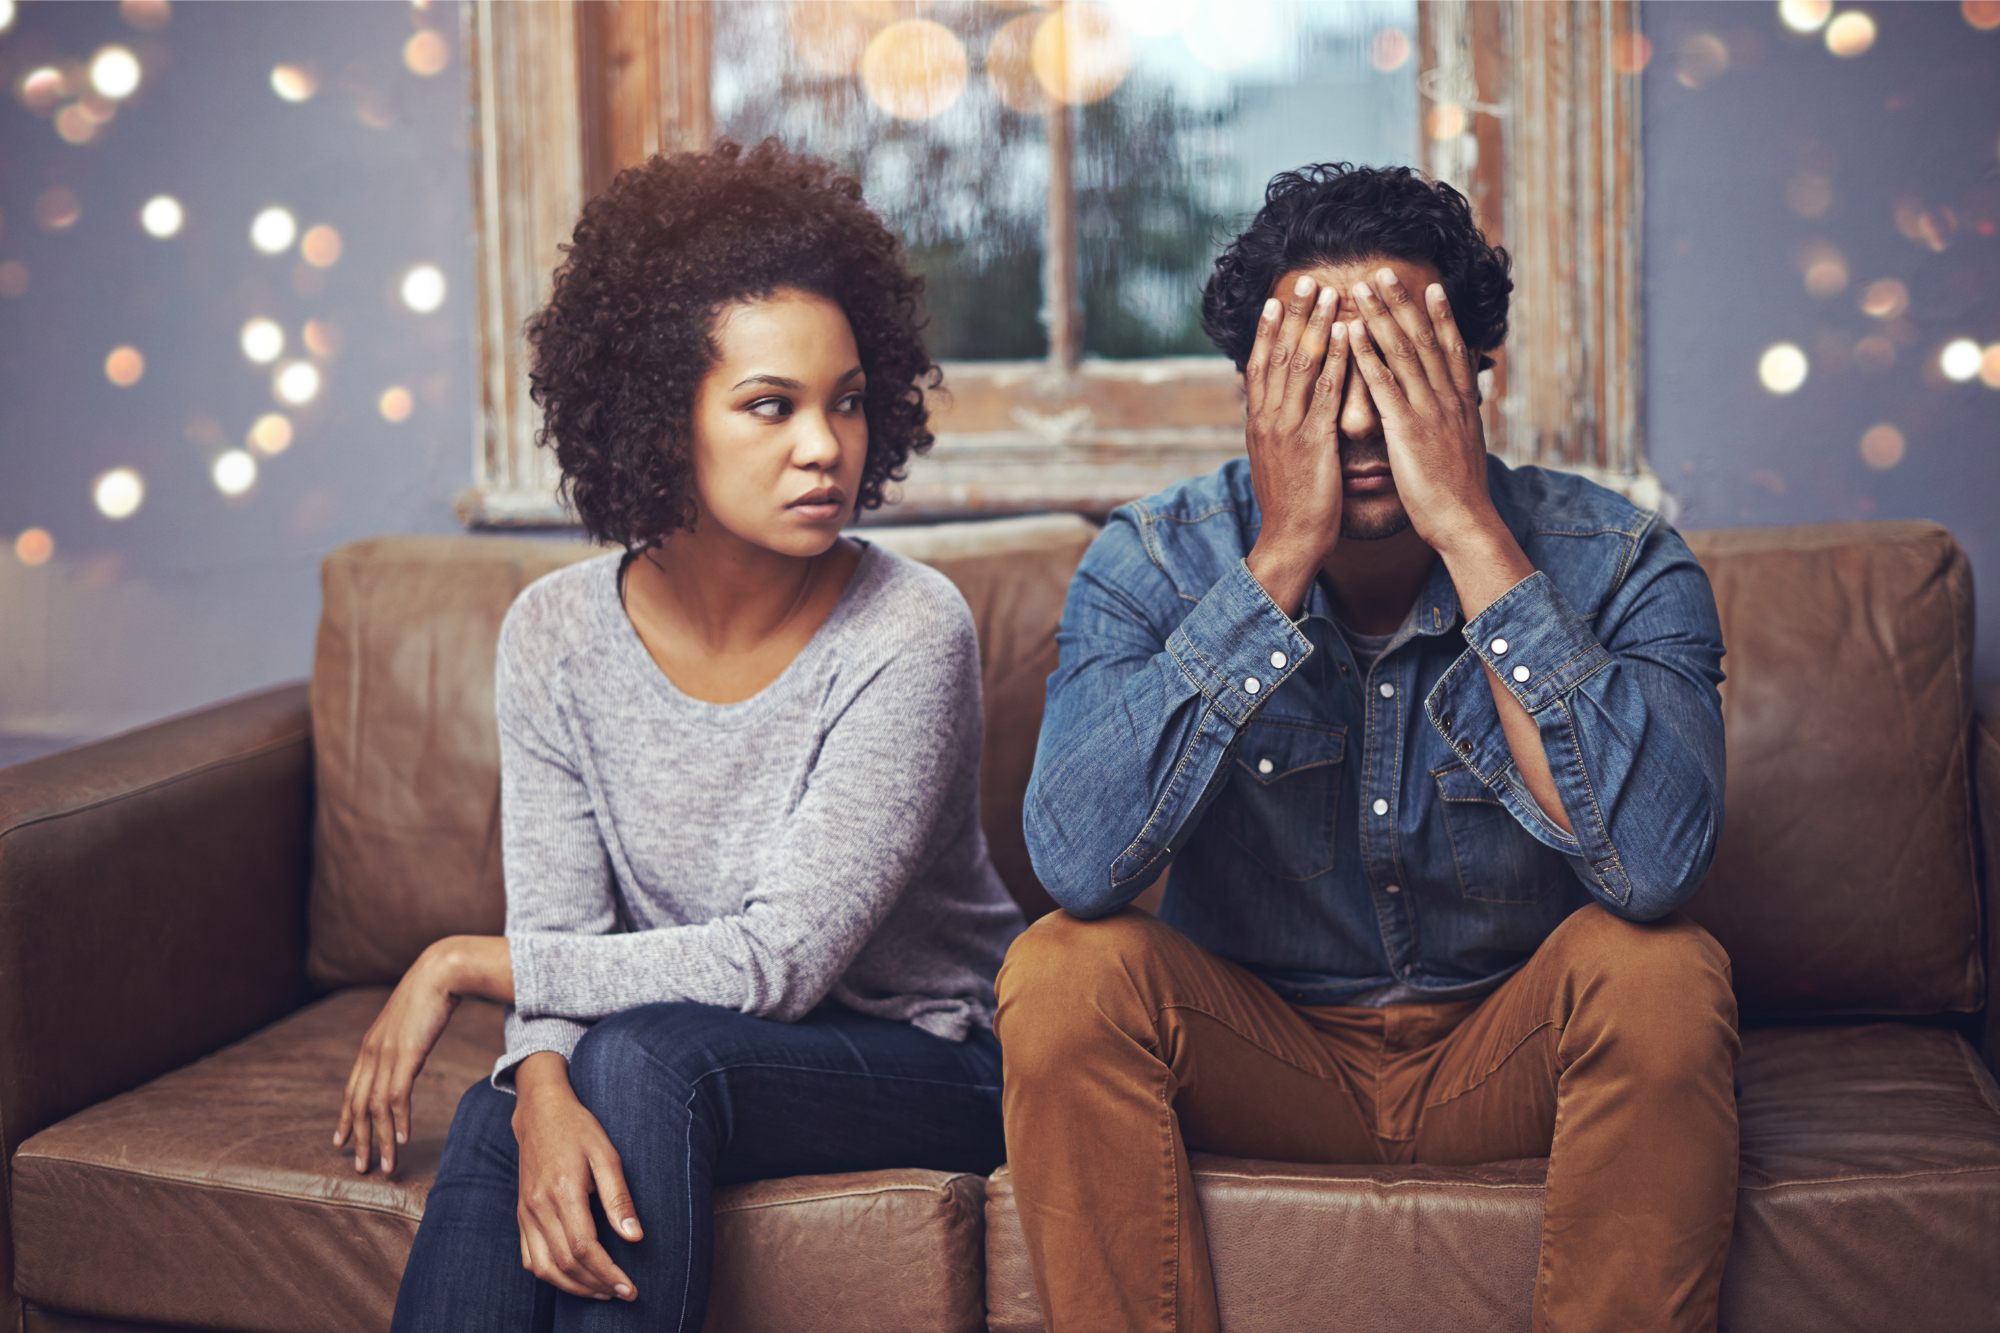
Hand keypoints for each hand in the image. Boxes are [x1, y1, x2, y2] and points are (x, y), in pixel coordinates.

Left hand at [335, 947, 460, 1174]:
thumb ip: (403, 1039)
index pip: (352, 1090)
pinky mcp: (405, 1054)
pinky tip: (402, 1138)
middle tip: (360, 1166)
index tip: (340, 1142)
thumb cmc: (431, 993)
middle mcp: (372, 1053)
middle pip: (358, 1105)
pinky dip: (398, 1120)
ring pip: (376, 1107)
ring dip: (380, 1139)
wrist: (441, 971)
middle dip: (358, 1139)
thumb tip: (408, 1050)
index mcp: (371, 1046)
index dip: (345, 1118)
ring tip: (386, 1164)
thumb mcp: (409, 1021)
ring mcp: (387, 1054)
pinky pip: (397, 1095)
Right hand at [513, 1053, 642, 1301]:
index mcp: (563, 1191)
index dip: (608, 1273)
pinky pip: (530, 1258)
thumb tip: (635, 1237)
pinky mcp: (521, 1215)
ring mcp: (526, 1213)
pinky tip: (573, 1278)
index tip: (630, 1289)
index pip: (584, 1248)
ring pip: (545, 1268)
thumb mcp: (607, 1154)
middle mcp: (539, 1206)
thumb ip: (619, 1198)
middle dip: (597, 1285)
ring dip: (574, 1287)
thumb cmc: (578, 1130)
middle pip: (566, 1263)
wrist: (540, 1112)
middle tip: (623, 1293)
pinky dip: (551, 1276)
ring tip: (603, 1291)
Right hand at [1242, 274, 1350, 616]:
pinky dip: (1336, 357)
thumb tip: (1280, 416)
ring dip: (1315, 324)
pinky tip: (1348, 332)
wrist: (1290, 542)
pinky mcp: (1312, 440)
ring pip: (1299, 364)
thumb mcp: (1278, 464)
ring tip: (1328, 292)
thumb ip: (1280, 434)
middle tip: (1304, 280)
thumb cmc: (1291, 507)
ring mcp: (1288, 428)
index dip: (1268, 332)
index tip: (1276, 301)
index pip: (1260, 367)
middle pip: (1278, 355)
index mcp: (1260, 424)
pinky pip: (1325, 390)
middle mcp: (1268, 419)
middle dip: (1292, 315)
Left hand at [1344, 270, 1496, 554]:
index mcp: (1461, 403)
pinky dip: (1367, 355)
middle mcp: (1447, 398)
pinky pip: (1384, 384)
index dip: (1440, 315)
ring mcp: (1428, 410)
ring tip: (1361, 287)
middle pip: (1424, 338)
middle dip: (1403, 302)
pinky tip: (1351, 334)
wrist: (1465, 522)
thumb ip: (1459, 422)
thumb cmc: (1460, 494)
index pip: (1451, 349)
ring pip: (1403, 352)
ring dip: (1380, 316)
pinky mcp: (1407, 428)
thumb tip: (1463, 406)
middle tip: (1384, 270)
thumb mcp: (1465, 448)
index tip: (1430, 286)